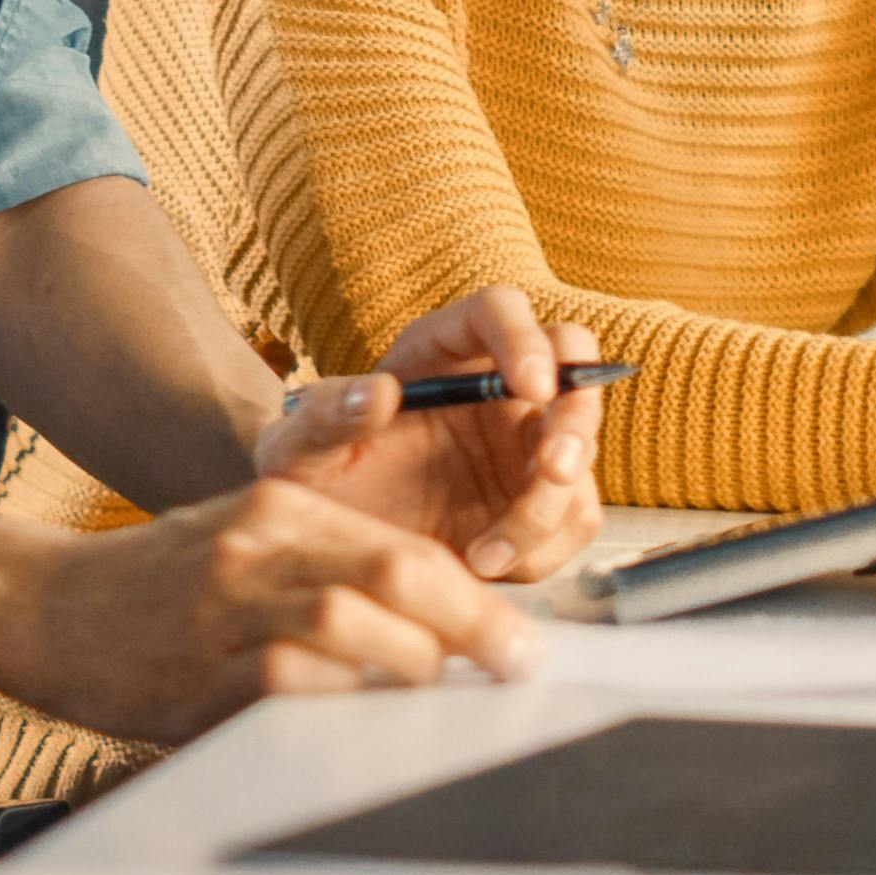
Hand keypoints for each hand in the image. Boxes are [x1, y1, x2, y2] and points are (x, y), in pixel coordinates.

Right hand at [0, 481, 540, 750]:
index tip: (518, 643)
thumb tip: (432, 628)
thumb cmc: (149, 587)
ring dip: (411, 668)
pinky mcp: (193, 668)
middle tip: (511, 672)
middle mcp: (257, 543)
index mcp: (278, 507)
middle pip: (396, 574)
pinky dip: (338, 703)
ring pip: (351, 625)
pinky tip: (358, 722)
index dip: (476, 599)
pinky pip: (287, 682)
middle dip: (472, 629)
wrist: (35, 603)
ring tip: (431, 703)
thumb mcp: (239, 544)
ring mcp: (223, 603)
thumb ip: (324, 569)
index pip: (406, 548)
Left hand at [250, 288, 604, 581]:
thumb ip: (325, 415)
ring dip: (553, 502)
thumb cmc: (311, 486)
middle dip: (575, 414)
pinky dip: (541, 548)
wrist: (326, 561)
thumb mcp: (295, 451)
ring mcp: (521, 445)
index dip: (525, 339)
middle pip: (572, 364)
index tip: (528, 385)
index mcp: (438, 352)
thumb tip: (379, 392)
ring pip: (580, 450)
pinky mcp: (535, 503)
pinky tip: (485, 563)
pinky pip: (572, 517)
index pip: (499, 311)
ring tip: (488, 552)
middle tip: (551, 467)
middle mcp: (492, 388)